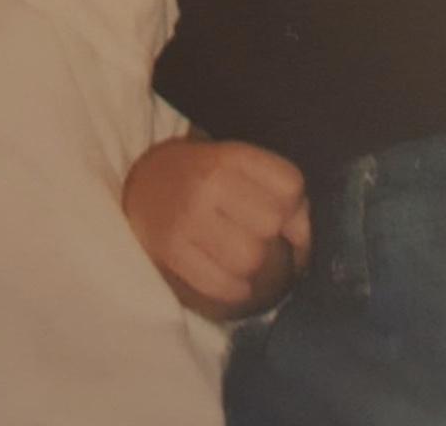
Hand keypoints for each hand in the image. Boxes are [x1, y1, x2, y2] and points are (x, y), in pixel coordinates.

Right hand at [122, 135, 310, 319]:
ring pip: (250, 258)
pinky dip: (234, 289)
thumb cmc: (204, 176)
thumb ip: (277, 190)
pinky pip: (222, 285)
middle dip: (273, 236)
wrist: (143, 183)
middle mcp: (210, 182)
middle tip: (258, 237)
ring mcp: (187, 217)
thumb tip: (303, 239)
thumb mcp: (239, 165)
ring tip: (242, 259)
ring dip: (253, 266)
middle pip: (271, 223)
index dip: (295, 208)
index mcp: (231, 155)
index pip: (290, 185)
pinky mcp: (171, 250)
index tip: (284, 216)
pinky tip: (231, 280)